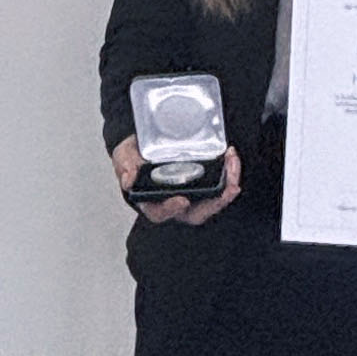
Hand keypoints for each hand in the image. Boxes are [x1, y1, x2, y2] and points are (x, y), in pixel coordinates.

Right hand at [110, 134, 242, 226]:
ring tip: (233, 164)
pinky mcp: (203, 182)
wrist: (144, 142)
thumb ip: (125, 166)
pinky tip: (231, 158)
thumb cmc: (133, 157)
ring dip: (227, 186)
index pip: (162, 212)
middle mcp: (175, 202)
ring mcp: (191, 194)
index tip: (181, 200)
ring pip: (213, 200)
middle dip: (216, 201)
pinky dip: (228, 174)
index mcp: (153, 202)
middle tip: (228, 186)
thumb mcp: (123, 156)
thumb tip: (128, 180)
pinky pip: (219, 185)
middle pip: (197, 212)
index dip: (171, 209)